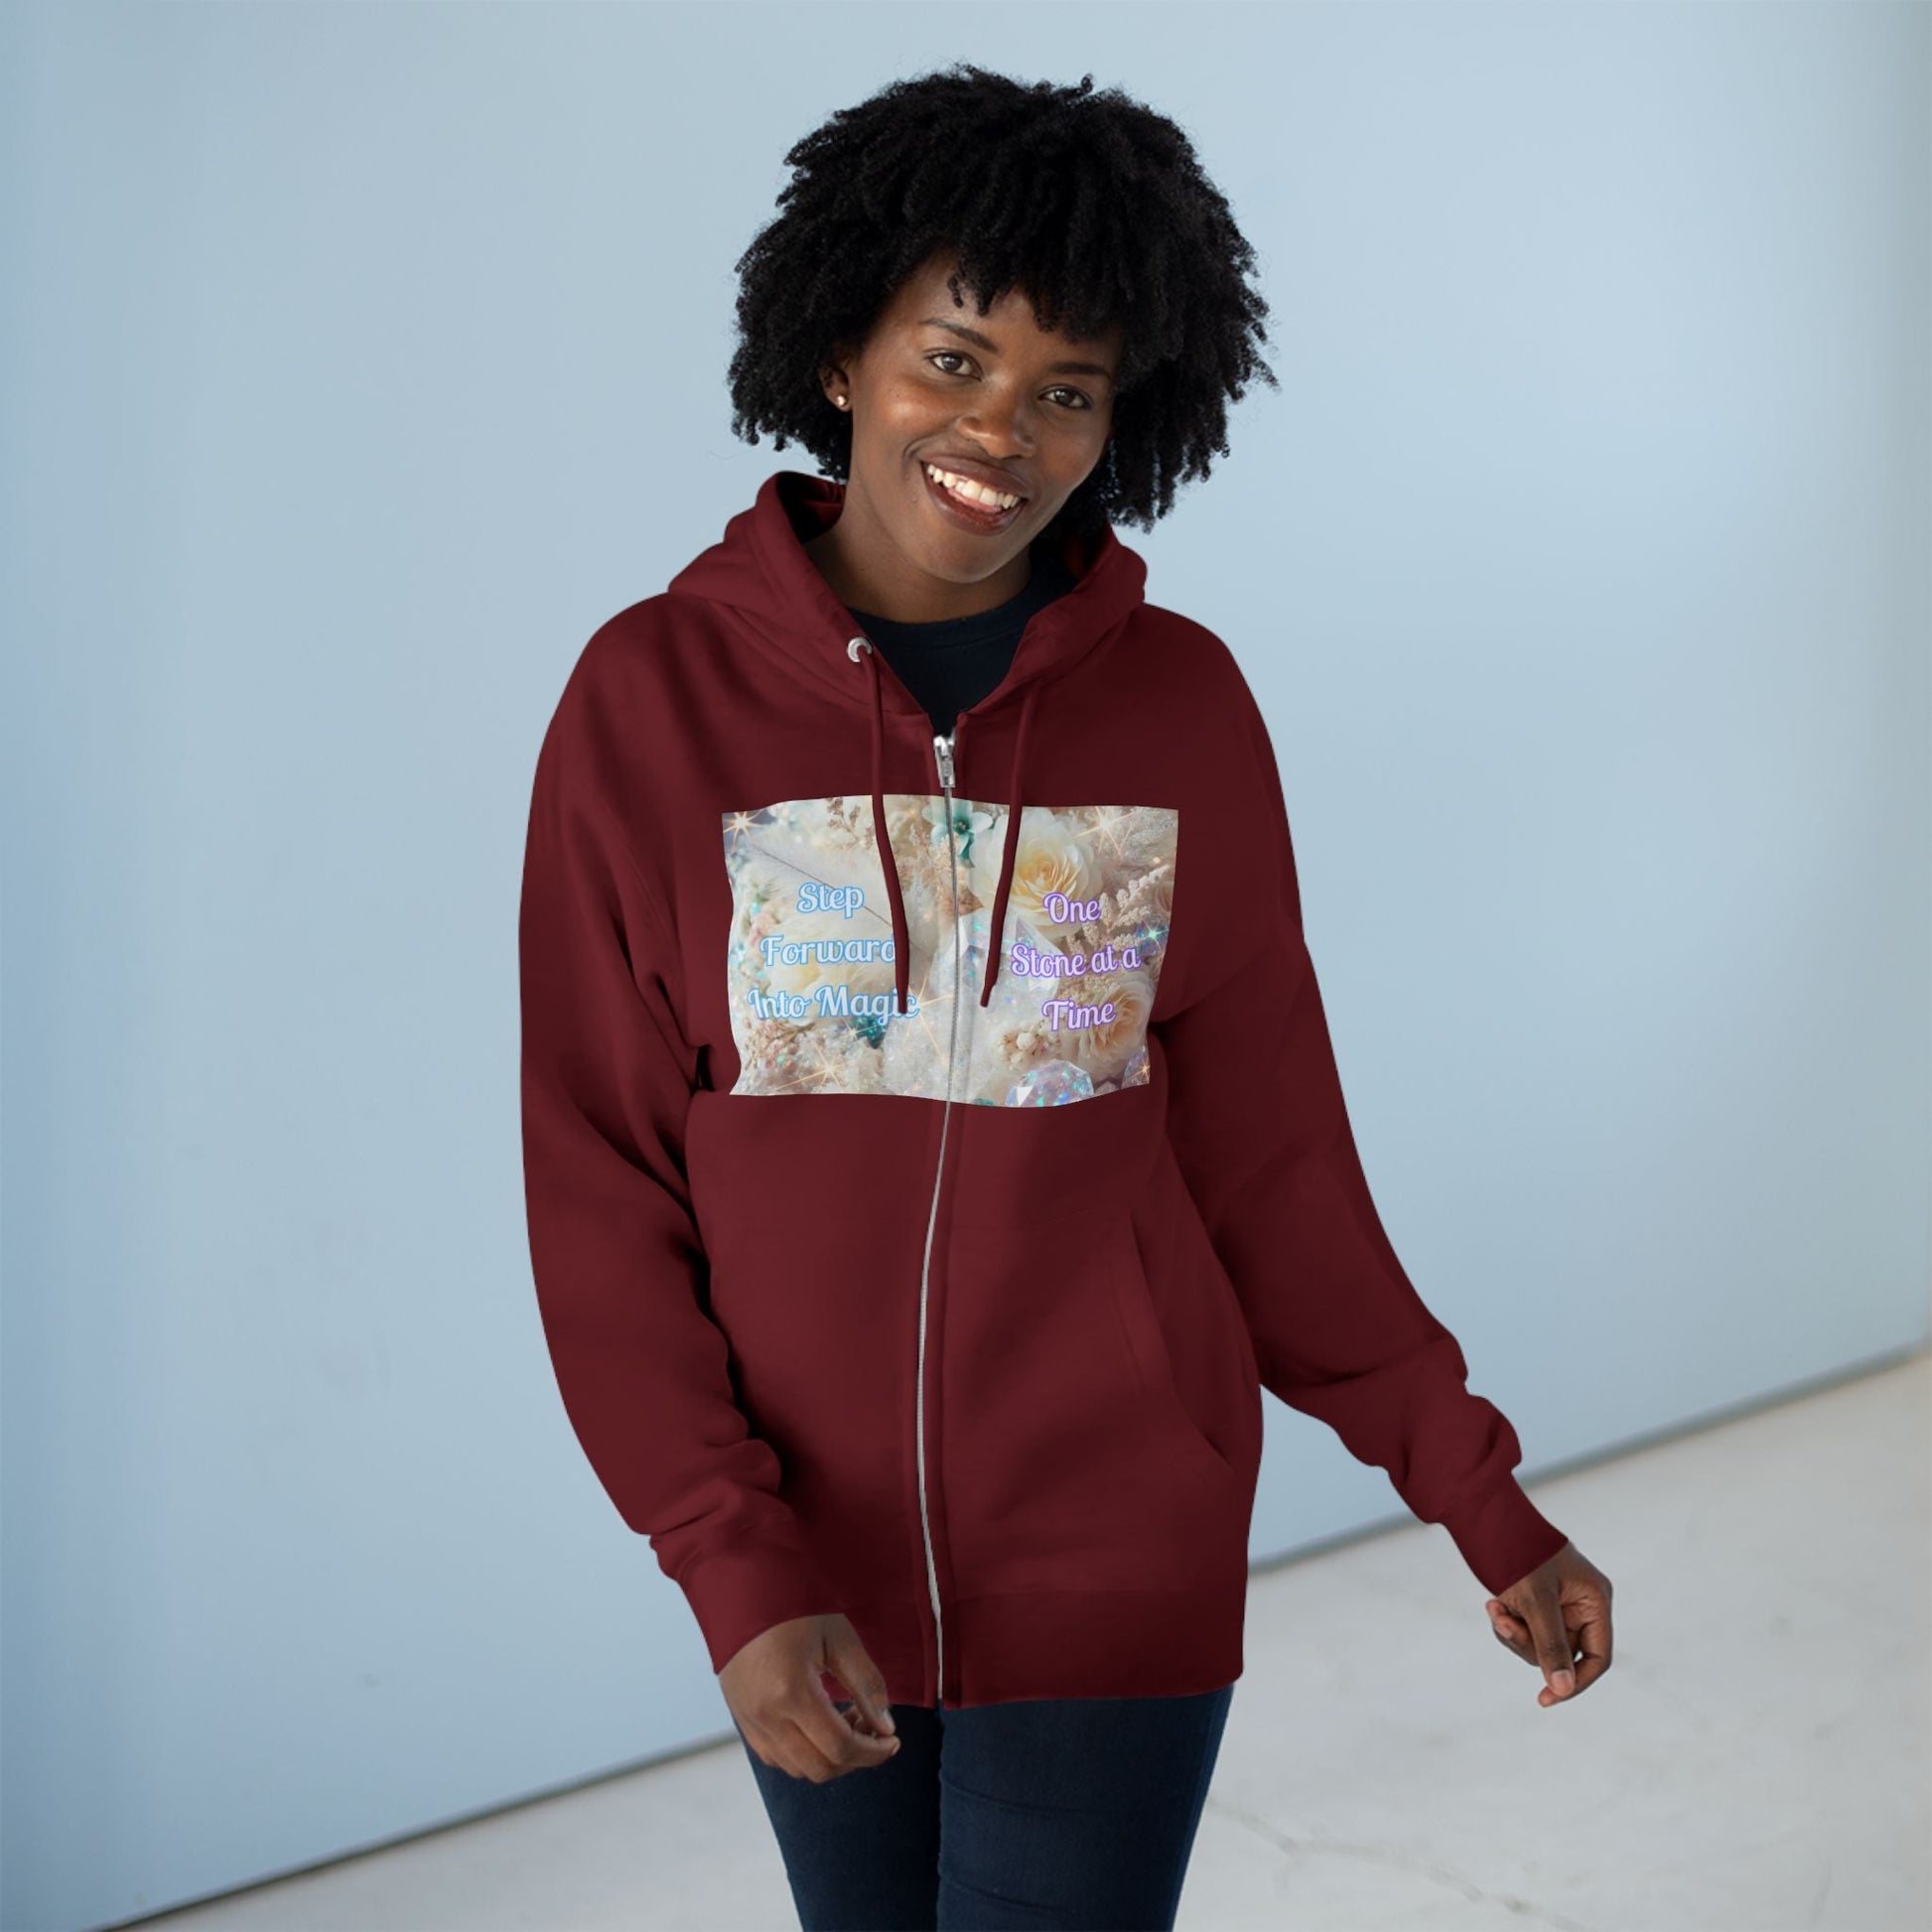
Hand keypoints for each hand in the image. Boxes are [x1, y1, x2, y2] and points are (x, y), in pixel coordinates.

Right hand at [721, 1613, 901, 1780]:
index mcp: (791, 1692)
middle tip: (872, 1728)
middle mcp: (765, 1716)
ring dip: (829, 1758)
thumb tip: (886, 1728)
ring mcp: (749, 1721)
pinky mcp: (741, 1719)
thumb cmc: (793, 1605)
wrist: (741, 1588)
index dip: (873, 1753)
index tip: (892, 1742)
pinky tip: (818, 1725)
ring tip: (846, 1720)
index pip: (839, 1747)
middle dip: (855, 1758)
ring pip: (797, 1768)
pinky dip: (804, 1754)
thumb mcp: (838, 1636)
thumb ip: (866, 1684)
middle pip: (819, 1767)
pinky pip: (775, 1757)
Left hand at [1484, 1540, 1612, 1706]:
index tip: (1545, 1698)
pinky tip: (1493, 1605)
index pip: (1597, 1657)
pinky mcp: (1535, 1603)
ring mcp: (1558, 1604)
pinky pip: (1525, 1632)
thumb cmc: (1517, 1550)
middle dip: (1529, 1645)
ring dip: (1513, 1634)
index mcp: (1595, 1600)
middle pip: (1563, 1654)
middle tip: (1502, 1623)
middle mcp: (1581, 1604)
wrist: (1485, 1515)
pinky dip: (1507, 1625)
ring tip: (1494, 1609)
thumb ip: (1550, 1645)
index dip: (1575, 1682)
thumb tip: (1562, 1689)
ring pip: (1540, 1646)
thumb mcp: (1535, 1601)